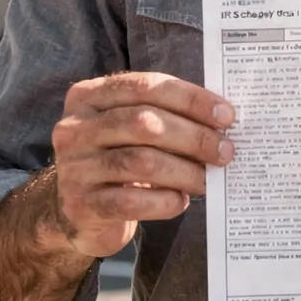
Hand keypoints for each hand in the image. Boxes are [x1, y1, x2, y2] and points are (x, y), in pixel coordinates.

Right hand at [48, 72, 234, 258]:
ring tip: (207, 179)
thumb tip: (220, 121)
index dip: (190, 99)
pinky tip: (181, 201)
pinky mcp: (82, 205)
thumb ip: (162, 116)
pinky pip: (132, 201)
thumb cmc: (115, 161)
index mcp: (88, 96)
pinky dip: (165, 201)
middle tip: (225, 151)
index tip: (226, 116)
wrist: (76, 213)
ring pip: (141, 161)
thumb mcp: (127, 129)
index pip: (145, 87)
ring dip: (184, 171)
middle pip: (143, 122)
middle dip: (193, 136)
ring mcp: (75, 167)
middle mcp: (74, 128)